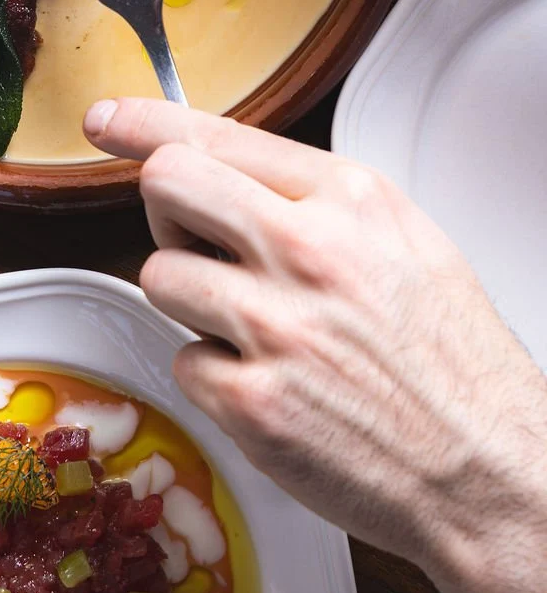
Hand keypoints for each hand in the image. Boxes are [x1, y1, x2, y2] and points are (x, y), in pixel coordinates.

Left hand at [84, 98, 546, 592]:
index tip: (104, 121)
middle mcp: (306, 250)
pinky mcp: (251, 404)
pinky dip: (213, 376)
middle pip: (164, 184)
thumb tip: (228, 169)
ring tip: (250, 328)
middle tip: (194, 240)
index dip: (142, 124)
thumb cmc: (449, 359)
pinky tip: (269, 385)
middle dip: (163, 209)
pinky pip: (182, 362)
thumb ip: (315, 197)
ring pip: (157, 274)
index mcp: (347, 198)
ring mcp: (274, 327)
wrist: (489, 471)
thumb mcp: (402, 238)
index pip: (215, 134)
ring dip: (188, 301)